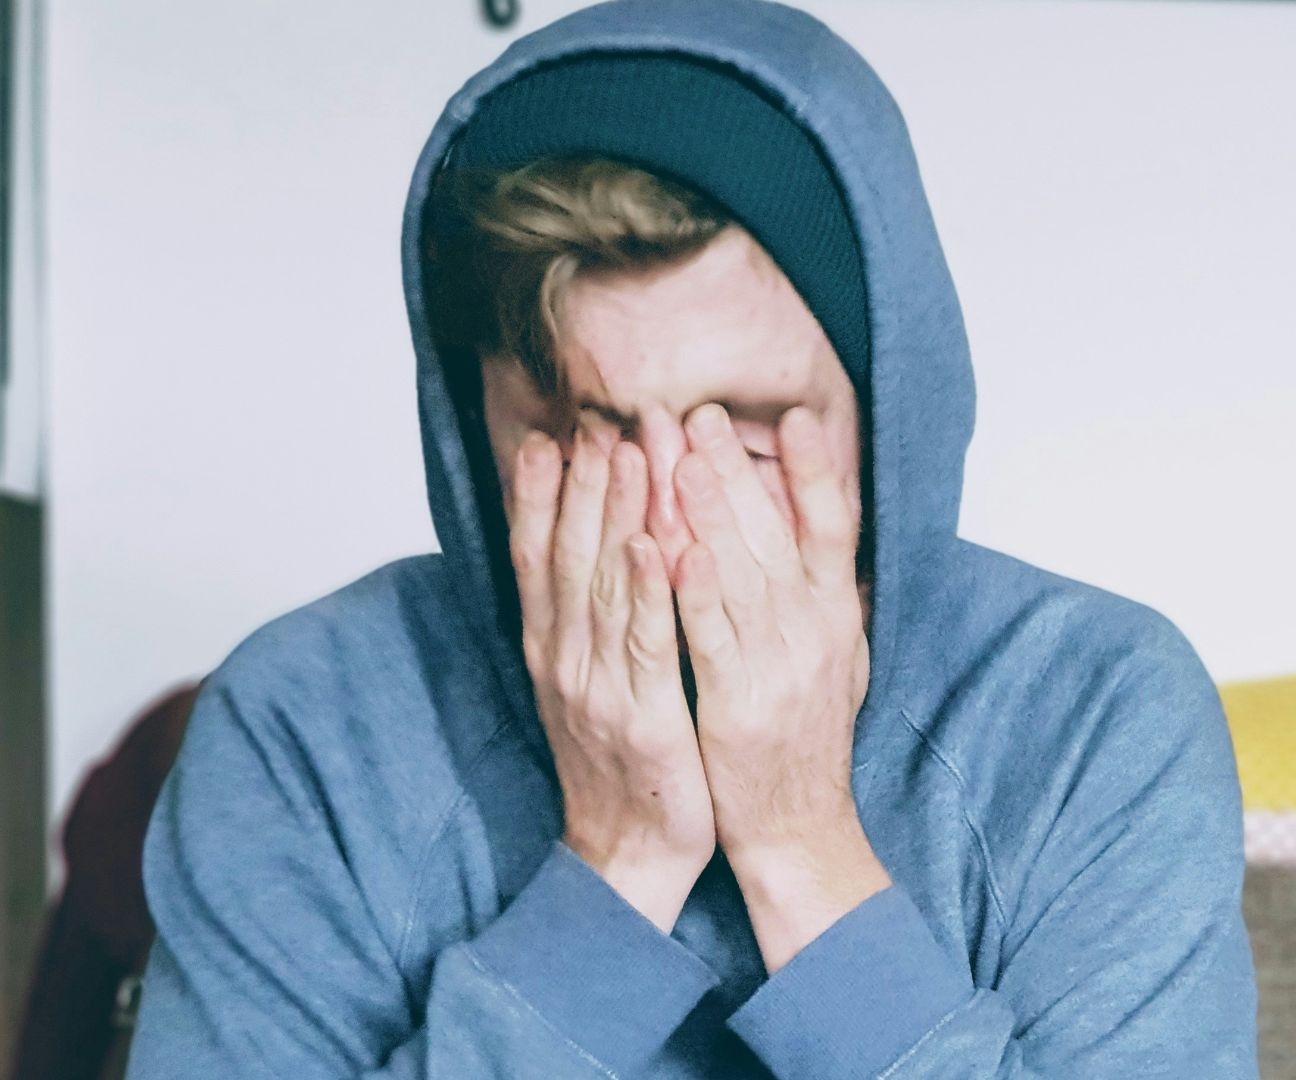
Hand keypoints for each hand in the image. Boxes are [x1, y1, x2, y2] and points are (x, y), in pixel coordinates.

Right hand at [508, 407, 715, 931]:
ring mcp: (598, 687)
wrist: (627, 855)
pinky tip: (652, 543)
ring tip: (627, 450)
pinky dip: (645, 590)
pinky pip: (645, 642)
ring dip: (614, 513)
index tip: (552, 433)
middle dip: (583, 482)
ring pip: (604, 584)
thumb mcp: (590, 684)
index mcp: (552, 650)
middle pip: (568, 555)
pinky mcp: (642, 715)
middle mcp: (565, 659)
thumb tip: (590, 552)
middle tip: (598, 417)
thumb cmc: (622, 764)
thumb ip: (586, 620)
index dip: (543, 495)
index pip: (539, 557)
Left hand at [669, 401, 888, 971]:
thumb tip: (824, 533)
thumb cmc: (805, 741)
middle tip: (699, 412)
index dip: (816, 470)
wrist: (799, 829)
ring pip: (742, 573)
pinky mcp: (739, 704)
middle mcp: (816, 633)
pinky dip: (695, 589)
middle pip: (777, 534)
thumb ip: (826, 598)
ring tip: (678, 453)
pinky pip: (713, 637)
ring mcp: (780, 667)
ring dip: (710, 511)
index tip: (794, 415)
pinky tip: (672, 546)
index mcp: (837, 617)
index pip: (834, 527)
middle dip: (736, 469)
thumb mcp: (838, 659)